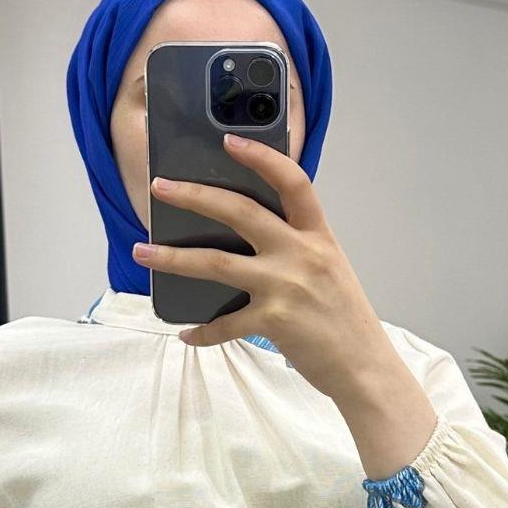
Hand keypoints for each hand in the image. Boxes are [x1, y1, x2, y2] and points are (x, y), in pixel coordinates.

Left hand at [132, 133, 402, 405]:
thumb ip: (298, 248)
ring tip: (142, 252)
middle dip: (194, 196)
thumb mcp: (330, 269)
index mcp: (318, 236)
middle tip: (160, 187)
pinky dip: (202, 332)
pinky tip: (186, 334)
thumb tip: (252, 238)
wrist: (364, 366)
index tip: (229, 141)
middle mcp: (300, 254)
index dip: (261, 157)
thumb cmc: (346, 320)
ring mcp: (285, 286)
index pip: (292, 182)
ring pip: (216, 263)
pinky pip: (225, 324)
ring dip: (172, 257)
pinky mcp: (273, 321)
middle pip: (240, 211)